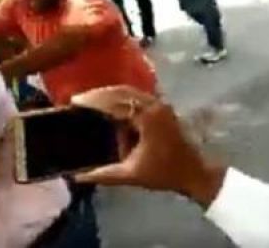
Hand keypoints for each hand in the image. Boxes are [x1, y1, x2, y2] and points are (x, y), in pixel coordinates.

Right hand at [73, 86, 226, 208]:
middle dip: (98, 94)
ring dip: (110, 95)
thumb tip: (77, 177)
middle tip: (78, 99)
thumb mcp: (131, 175)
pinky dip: (122, 100)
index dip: (93, 101)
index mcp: (147, 117)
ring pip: (130, 92)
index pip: (114, 102)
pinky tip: (110, 109)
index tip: (74, 101)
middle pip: (121, 91)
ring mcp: (160, 104)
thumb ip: (103, 175)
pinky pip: (138, 97)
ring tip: (90, 102)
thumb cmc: (164, 173)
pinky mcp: (162, 108)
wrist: (195, 173)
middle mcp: (155, 105)